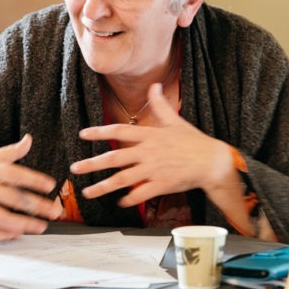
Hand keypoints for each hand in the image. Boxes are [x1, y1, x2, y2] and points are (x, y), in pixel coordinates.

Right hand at [0, 134, 63, 240]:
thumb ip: (9, 152)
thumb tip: (29, 140)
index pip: (15, 174)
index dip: (34, 180)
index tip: (50, 186)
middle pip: (13, 198)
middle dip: (37, 206)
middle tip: (54, 211)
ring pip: (1, 218)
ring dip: (24, 224)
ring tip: (41, 226)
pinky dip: (2, 235)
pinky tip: (16, 234)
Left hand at [70, 83, 234, 206]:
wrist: (212, 162)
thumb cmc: (193, 141)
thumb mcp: (175, 120)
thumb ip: (160, 104)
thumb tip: (154, 85)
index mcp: (150, 135)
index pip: (120, 130)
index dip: (100, 131)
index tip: (82, 134)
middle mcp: (149, 152)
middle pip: (115, 157)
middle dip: (93, 163)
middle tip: (75, 168)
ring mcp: (155, 169)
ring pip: (124, 179)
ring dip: (104, 186)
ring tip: (88, 192)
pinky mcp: (162, 184)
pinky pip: (141, 193)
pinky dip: (129, 199)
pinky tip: (119, 202)